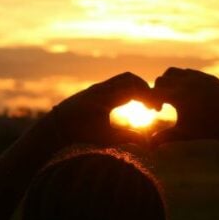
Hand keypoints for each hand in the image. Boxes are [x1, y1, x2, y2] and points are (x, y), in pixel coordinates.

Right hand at [43, 72, 157, 147]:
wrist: (61, 129)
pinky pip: (116, 83)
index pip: (133, 89)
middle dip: (148, 89)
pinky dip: (131, 88)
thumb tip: (147, 142)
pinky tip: (138, 102)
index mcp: (111, 98)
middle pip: (133, 79)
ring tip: (150, 103)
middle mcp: (107, 89)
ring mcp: (101, 88)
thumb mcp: (110, 136)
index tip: (156, 109)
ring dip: (142, 87)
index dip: (148, 96)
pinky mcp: (95, 90)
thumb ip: (128, 136)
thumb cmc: (83, 133)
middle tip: (157, 106)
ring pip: (127, 77)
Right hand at [150, 68, 218, 145]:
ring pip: (175, 72)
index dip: (150, 100)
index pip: (153, 91)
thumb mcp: (183, 134)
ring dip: (170, 82)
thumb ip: (164, 138)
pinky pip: (190, 73)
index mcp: (178, 95)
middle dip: (159, 90)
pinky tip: (188, 95)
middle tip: (162, 105)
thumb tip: (148, 146)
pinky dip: (184, 80)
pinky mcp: (208, 77)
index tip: (156, 111)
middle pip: (162, 79)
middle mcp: (187, 82)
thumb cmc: (206, 131)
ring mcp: (199, 77)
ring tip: (174, 98)